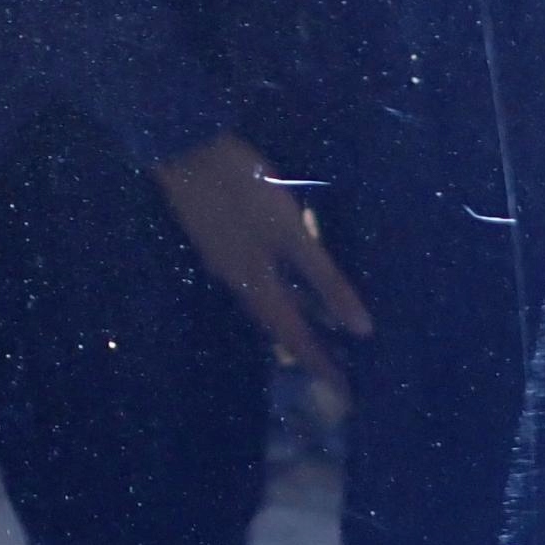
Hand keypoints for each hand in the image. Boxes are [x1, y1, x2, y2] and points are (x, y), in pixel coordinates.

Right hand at [152, 133, 371, 409]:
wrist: (184, 148)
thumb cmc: (244, 189)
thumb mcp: (291, 233)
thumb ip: (325, 279)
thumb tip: (361, 330)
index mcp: (257, 284)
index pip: (296, 338)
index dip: (321, 365)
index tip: (345, 396)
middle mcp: (238, 281)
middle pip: (278, 324)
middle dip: (307, 348)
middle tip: (338, 369)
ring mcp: (224, 259)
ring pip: (266, 301)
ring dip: (294, 320)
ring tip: (323, 330)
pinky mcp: (218, 240)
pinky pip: (256, 280)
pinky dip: (281, 292)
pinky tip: (292, 281)